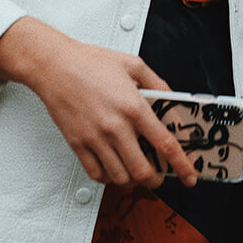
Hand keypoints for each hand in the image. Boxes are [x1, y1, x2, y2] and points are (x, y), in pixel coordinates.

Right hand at [0, 16, 197, 189]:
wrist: (53, 65)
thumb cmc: (88, 62)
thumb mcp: (132, 64)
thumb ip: (157, 83)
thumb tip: (171, 100)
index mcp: (133, 106)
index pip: (165, 144)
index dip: (182, 165)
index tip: (189, 176)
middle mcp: (115, 126)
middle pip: (142, 171)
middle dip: (156, 179)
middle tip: (158, 175)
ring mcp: (95, 138)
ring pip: (120, 178)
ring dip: (133, 180)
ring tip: (135, 172)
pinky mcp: (78, 144)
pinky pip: (96, 174)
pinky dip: (109, 178)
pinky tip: (113, 169)